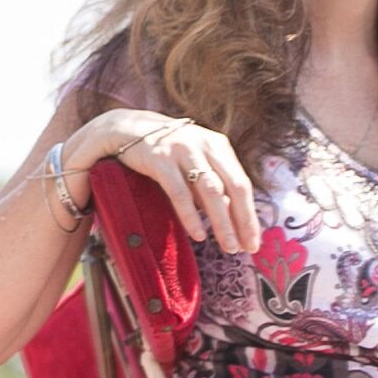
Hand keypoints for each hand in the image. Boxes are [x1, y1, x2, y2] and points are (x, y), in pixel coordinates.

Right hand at [84, 108, 256, 254]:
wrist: (124, 128)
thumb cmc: (163, 152)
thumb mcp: (192, 163)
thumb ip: (210, 184)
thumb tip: (231, 218)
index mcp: (219, 146)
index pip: (242, 184)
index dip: (250, 215)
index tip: (254, 241)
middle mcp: (205, 145)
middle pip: (234, 187)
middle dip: (243, 221)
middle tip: (246, 248)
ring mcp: (184, 151)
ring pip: (212, 191)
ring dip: (222, 222)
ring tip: (229, 246)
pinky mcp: (160, 159)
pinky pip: (180, 192)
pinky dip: (190, 215)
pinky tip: (197, 234)